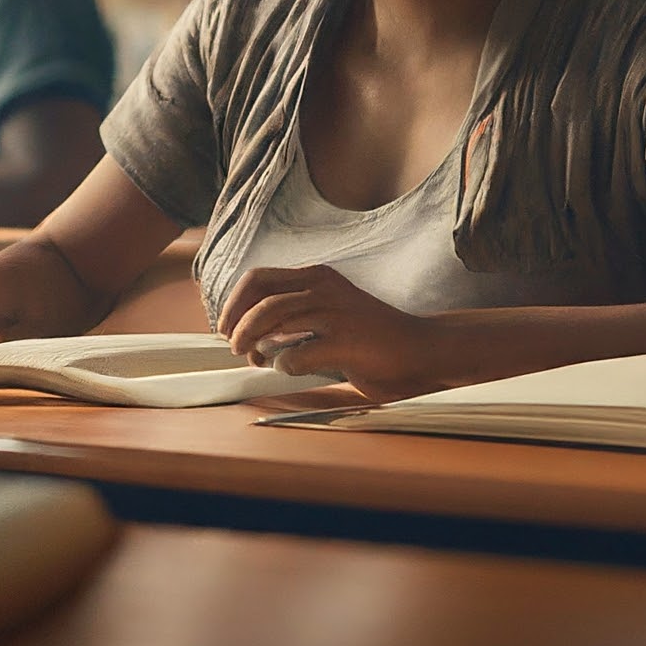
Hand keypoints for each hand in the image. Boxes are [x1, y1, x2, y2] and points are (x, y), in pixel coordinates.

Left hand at [217, 265, 436, 402]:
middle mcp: (323, 287)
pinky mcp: (344, 340)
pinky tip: (291, 369)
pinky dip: (284, 366)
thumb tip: (250, 333)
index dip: (234, 303)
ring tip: (256, 359)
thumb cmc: (370, 335)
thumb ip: (295, 314)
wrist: (419, 348)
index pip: (258, 277)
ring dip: (253, 343)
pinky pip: (295, 354)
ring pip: (271, 317)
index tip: (226, 327)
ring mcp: (334, 311)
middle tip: (235, 346)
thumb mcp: (329, 310)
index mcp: (317, 276)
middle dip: (236, 322)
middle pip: (259, 295)